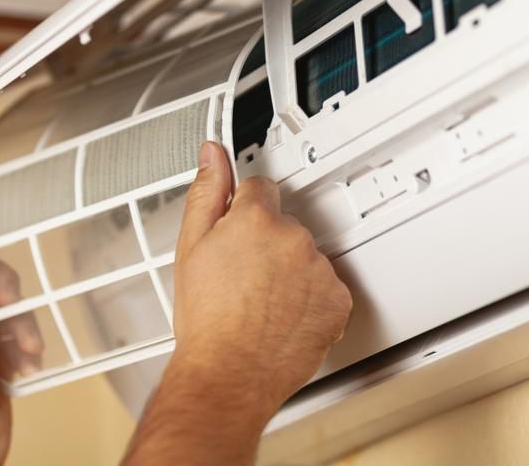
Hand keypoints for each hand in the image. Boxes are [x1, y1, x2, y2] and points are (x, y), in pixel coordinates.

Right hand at [123, 142, 352, 464]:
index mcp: (256, 218)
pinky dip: (312, 299)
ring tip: (262, 301)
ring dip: (292, 271)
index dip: (245, 211)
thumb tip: (212, 155)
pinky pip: (327, 288)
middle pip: (285, 225)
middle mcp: (294, 238)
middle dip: (268, 243)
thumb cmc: (207, 322)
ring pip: (307, 257)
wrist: (228, 374)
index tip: (239, 231)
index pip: (261, 188)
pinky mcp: (338, 301)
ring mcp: (319, 270)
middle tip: (243, 277)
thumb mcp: (190, 247)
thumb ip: (206, 192)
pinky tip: (284, 315)